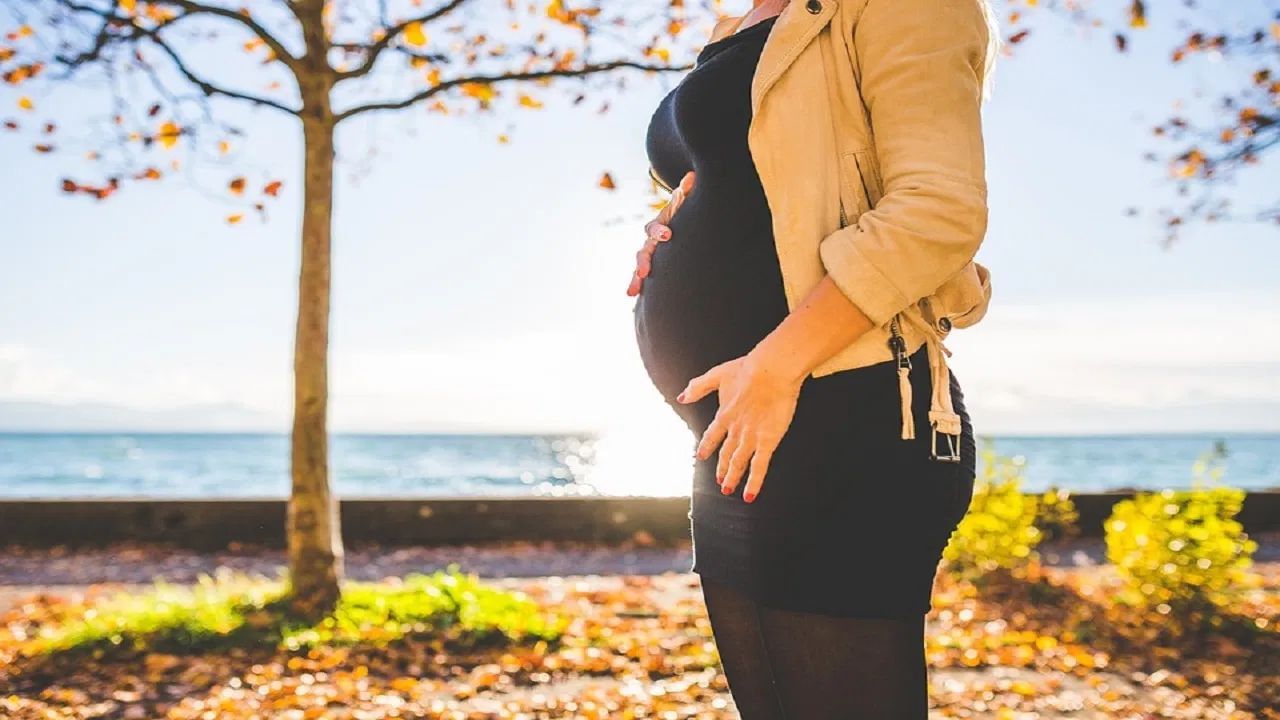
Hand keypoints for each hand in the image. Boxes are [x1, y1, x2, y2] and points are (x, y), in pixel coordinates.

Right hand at [627, 170, 695, 296]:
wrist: (675, 229)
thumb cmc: (681, 217)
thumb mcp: (684, 205)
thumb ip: (686, 194)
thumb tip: (692, 176)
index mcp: (658, 227)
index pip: (655, 228)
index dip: (660, 231)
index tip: (668, 235)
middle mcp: (650, 243)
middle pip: (643, 252)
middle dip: (643, 262)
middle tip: (644, 272)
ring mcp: (649, 257)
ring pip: (639, 268)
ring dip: (635, 279)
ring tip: (631, 292)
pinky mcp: (652, 270)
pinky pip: (643, 280)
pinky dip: (638, 288)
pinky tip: (633, 300)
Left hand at [676, 347, 804, 502]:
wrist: (770, 371)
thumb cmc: (749, 369)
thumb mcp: (718, 374)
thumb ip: (698, 386)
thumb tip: (681, 396)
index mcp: (724, 414)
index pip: (712, 435)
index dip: (707, 446)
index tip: (702, 456)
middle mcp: (735, 429)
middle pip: (726, 453)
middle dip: (722, 468)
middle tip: (719, 480)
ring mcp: (750, 437)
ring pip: (739, 463)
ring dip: (732, 477)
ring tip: (728, 490)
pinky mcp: (768, 441)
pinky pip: (759, 467)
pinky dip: (753, 483)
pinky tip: (749, 495)